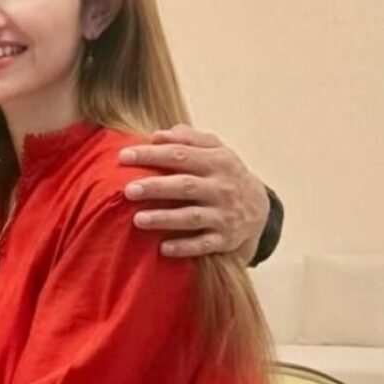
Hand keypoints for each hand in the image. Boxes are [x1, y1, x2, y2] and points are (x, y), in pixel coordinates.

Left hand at [120, 124, 268, 261]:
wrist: (259, 209)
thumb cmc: (225, 174)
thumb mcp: (216, 150)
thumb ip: (189, 138)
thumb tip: (157, 135)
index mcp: (218, 162)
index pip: (181, 155)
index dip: (152, 155)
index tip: (123, 155)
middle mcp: (222, 188)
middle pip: (185, 186)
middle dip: (155, 187)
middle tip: (128, 190)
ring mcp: (224, 215)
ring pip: (192, 217)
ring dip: (165, 219)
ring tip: (138, 220)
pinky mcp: (225, 239)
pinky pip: (203, 245)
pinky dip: (184, 247)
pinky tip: (163, 248)